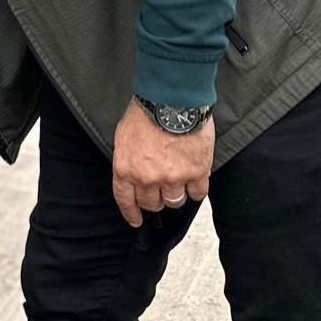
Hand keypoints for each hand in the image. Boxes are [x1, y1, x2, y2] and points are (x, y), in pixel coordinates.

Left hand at [111, 100, 213, 227]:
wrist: (170, 100)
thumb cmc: (145, 113)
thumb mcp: (123, 137)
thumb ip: (128, 159)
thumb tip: (133, 170)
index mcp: (125, 169)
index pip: (126, 200)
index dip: (131, 213)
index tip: (136, 220)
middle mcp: (147, 178)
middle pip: (152, 204)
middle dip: (155, 200)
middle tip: (160, 190)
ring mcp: (173, 178)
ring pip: (174, 201)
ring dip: (175, 194)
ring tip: (178, 181)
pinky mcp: (196, 173)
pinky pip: (198, 193)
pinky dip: (196, 190)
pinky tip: (195, 181)